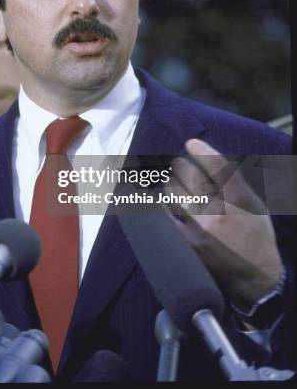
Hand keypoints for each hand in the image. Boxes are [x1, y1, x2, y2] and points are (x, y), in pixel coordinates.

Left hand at [165, 138, 282, 309]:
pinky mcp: (187, 243)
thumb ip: (237, 183)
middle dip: (182, 167)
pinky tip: (167, 201)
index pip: (217, 165)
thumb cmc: (257, 237)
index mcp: (239, 200)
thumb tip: (212, 160)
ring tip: (172, 183)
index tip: (191, 143)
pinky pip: (166, 215)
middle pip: (189, 175)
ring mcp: (201, 228)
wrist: (254, 278)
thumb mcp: (257, 206)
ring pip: (173, 192)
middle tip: (179, 166)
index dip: (202, 150)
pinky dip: (165, 204)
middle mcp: (219, 211)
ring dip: (171, 183)